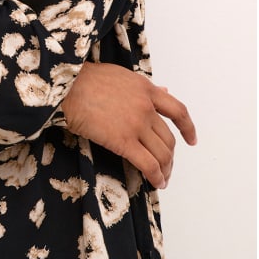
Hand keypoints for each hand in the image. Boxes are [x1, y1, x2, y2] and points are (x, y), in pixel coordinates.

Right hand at [60, 62, 196, 188]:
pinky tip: (155, 182)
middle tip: (166, 167)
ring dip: (165, 170)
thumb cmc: (85, 79)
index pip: (178, 110)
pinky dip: (156, 176)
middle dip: (170, 157)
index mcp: (146, 89)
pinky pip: (148, 164)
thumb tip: (164, 90)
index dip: (188, 128)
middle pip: (168, 138)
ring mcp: (136, 124)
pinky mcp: (123, 141)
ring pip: (162, 154)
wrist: (67, 86)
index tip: (191, 140)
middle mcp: (146, 107)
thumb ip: (143, 87)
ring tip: (161, 179)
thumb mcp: (120, 76)